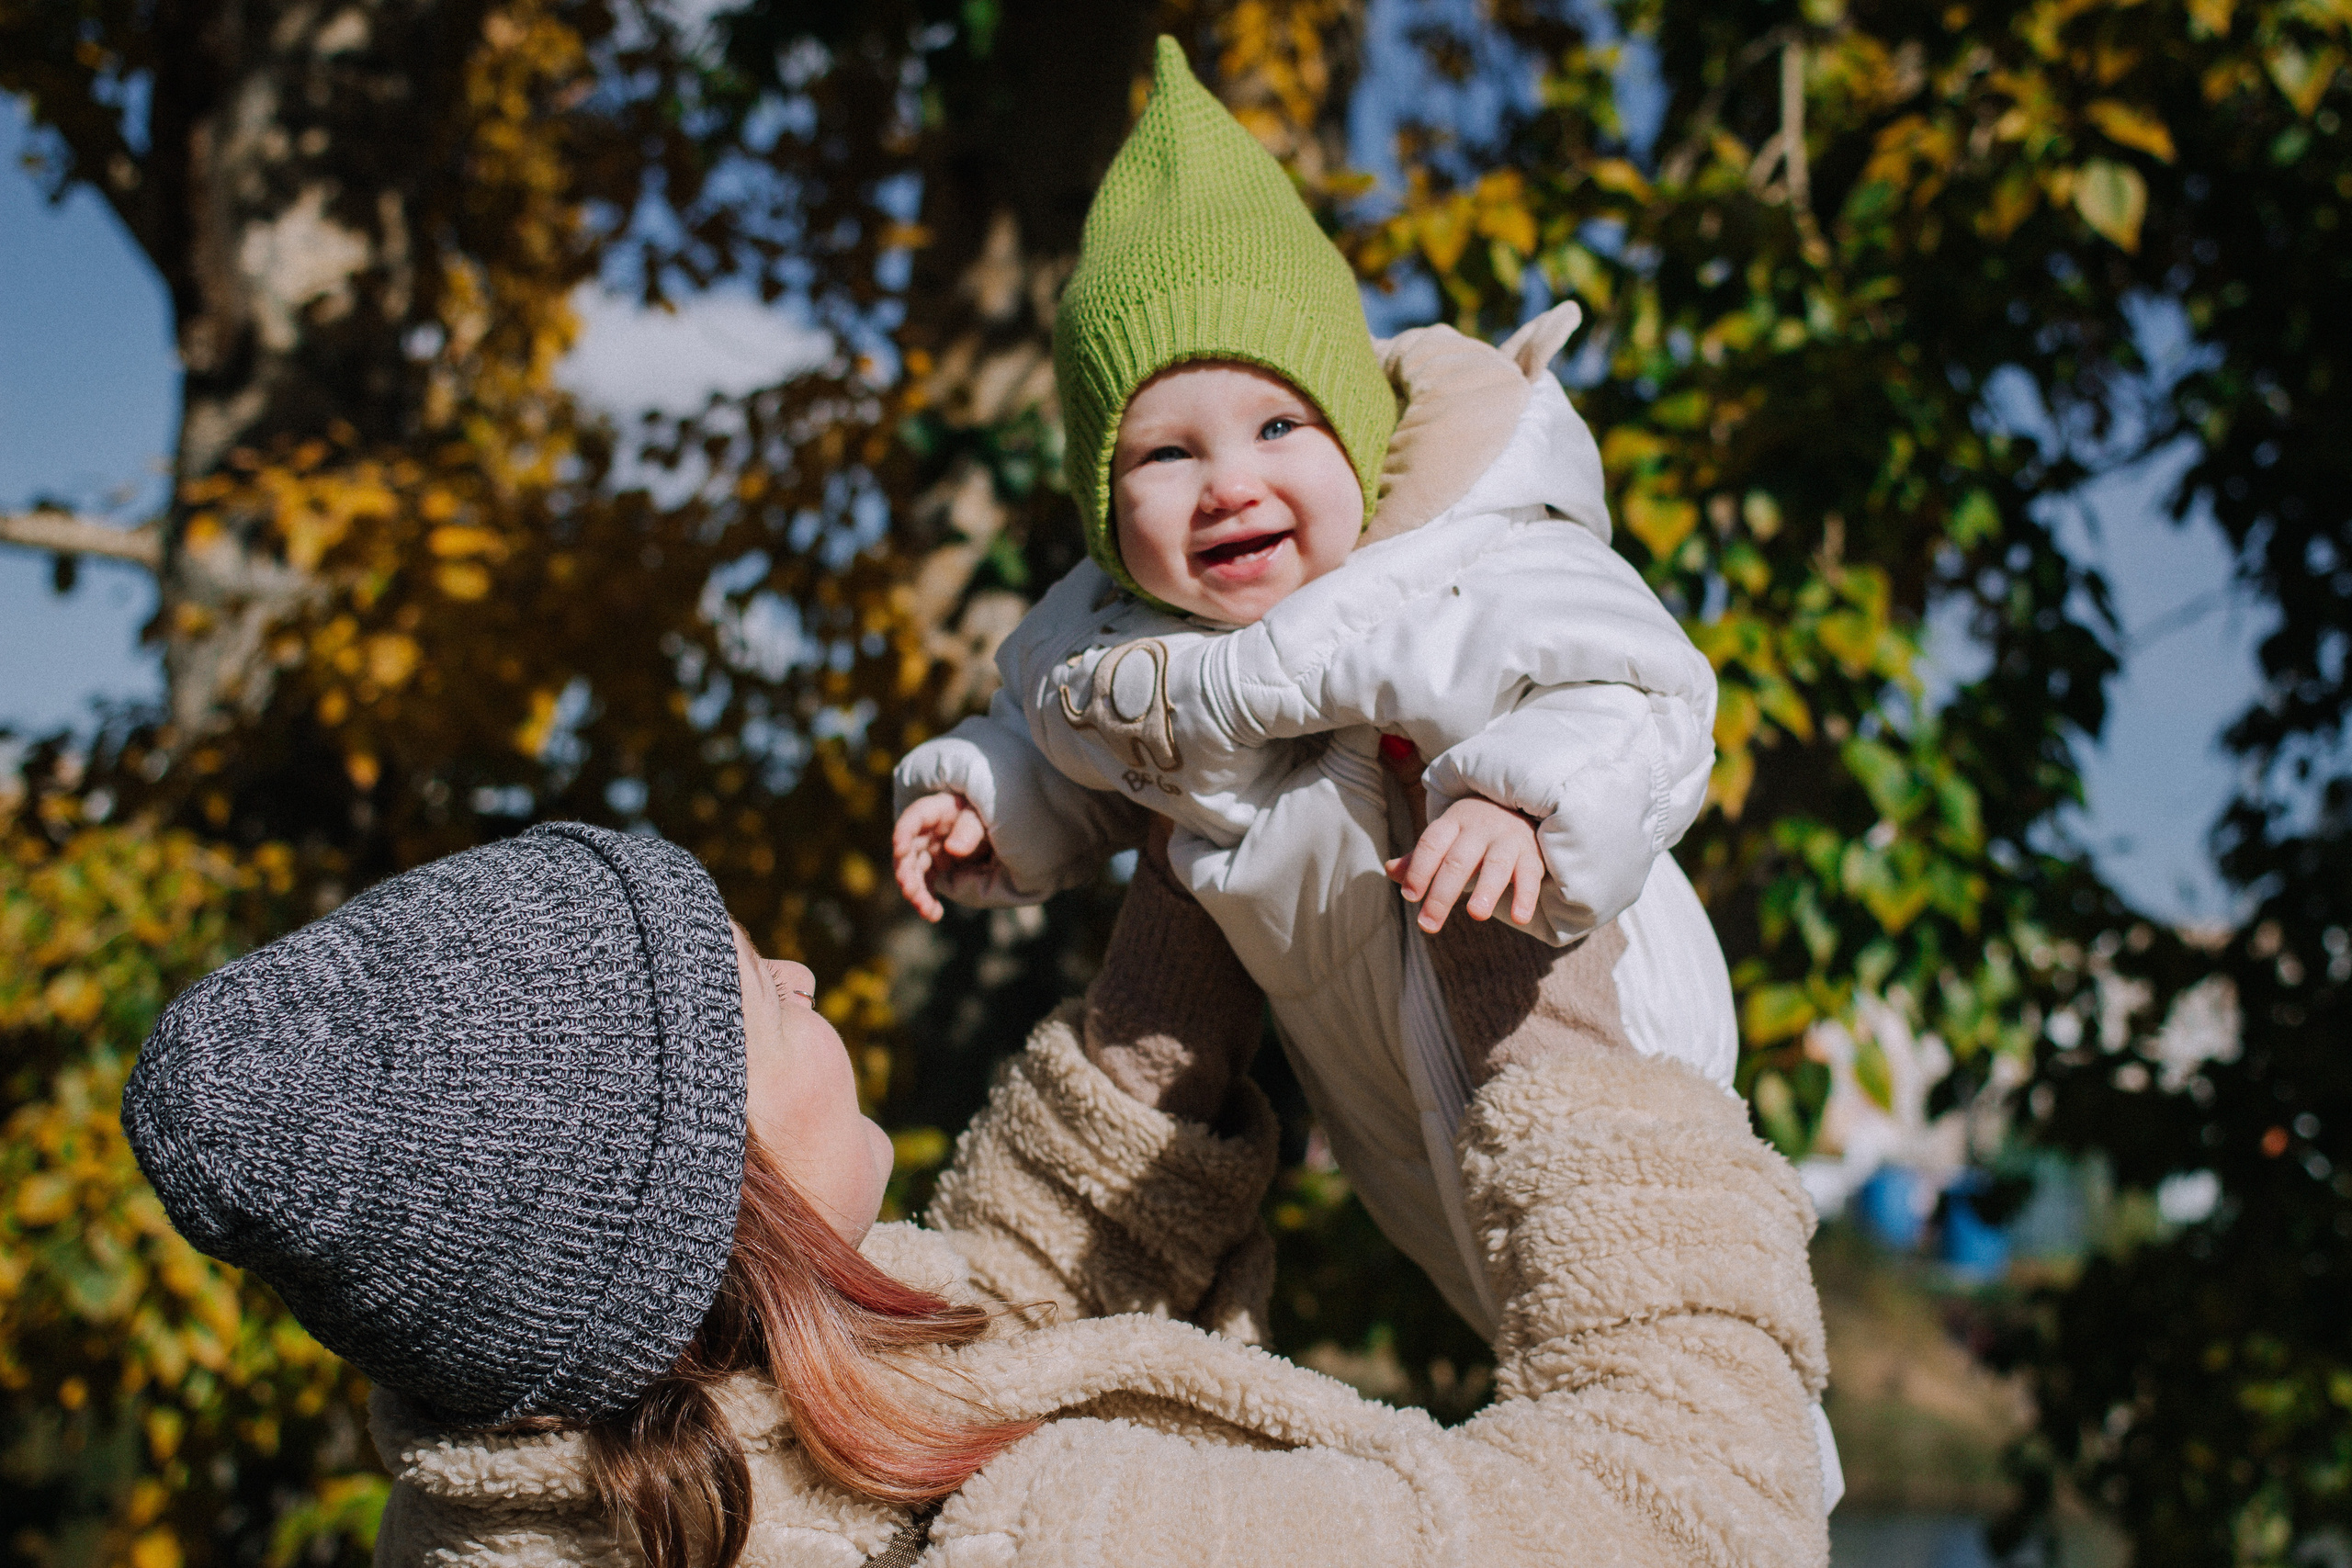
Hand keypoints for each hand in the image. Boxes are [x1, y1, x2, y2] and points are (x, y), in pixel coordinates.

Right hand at [892, 792, 992, 921]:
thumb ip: (970, 829)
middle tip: (911, 893)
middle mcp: (928, 831)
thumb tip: (953, 849)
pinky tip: (933, 914)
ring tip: (926, 911)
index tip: (899, 850)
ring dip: (917, 893)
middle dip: (907, 874)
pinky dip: (927, 899)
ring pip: (915, 872)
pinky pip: (926, 884)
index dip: (904, 832)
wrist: (1001, 830)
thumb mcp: (984, 818)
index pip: (915, 817)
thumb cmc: (989, 817)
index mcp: (938, 810)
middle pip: (909, 851)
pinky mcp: (936, 866)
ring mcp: (931, 849)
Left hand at [1385, 796, 1544, 933]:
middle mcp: (1480, 828)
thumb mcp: (1445, 840)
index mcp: (1452, 823)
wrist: (1518, 809)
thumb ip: (1419, 859)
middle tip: (1428, 924)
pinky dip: (1526, 896)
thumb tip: (1390, 870)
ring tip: (1475, 916)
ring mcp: (1507, 839)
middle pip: (1458, 861)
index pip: (1431, 845)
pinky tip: (1520, 918)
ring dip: (1486, 891)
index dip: (1419, 869)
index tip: (1410, 896)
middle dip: (1442, 894)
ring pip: (1496, 865)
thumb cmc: (1472, 835)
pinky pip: (1530, 875)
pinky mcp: (1532, 854)